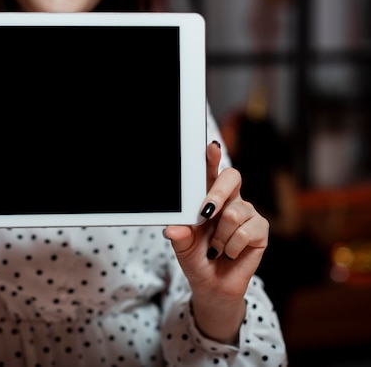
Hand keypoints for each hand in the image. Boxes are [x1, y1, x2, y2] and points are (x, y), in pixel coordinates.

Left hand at [163, 141, 268, 342]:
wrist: (212, 285)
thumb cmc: (196, 258)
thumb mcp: (182, 247)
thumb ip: (178, 235)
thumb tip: (171, 228)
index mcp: (208, 196)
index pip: (211, 171)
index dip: (212, 157)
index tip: (210, 147)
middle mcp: (230, 199)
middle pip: (232, 177)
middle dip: (217, 193)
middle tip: (205, 213)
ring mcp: (247, 212)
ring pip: (234, 213)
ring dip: (220, 237)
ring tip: (215, 249)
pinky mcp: (260, 229)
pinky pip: (246, 231)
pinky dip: (232, 247)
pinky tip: (229, 253)